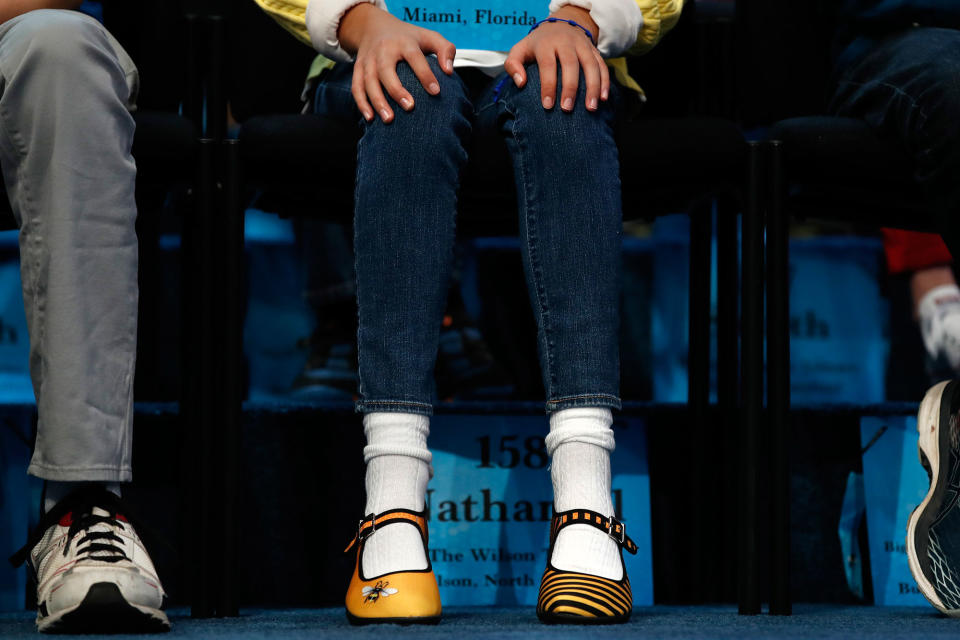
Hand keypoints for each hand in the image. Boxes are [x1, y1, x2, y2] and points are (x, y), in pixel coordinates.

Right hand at [338, 3, 455, 122]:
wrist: (374, 26)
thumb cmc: (407, 37)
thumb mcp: (429, 36)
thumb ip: (445, 50)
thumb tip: (449, 71)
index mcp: (403, 42)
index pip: (415, 58)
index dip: (425, 74)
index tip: (435, 91)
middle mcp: (383, 50)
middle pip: (386, 71)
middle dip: (396, 90)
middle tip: (410, 107)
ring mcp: (368, 60)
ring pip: (368, 81)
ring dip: (377, 101)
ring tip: (389, 119)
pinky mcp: (358, 68)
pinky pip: (357, 87)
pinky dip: (362, 103)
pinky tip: (370, 119)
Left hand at [504, 6, 608, 111]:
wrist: (559, 24)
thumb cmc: (537, 45)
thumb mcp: (519, 50)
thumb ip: (513, 66)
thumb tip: (521, 83)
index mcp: (546, 43)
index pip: (548, 65)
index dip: (548, 85)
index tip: (547, 105)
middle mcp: (566, 42)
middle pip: (571, 64)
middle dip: (570, 88)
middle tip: (567, 109)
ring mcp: (582, 45)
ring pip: (590, 65)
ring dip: (593, 87)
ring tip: (591, 108)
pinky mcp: (594, 50)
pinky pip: (602, 65)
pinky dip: (605, 81)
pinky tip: (603, 98)